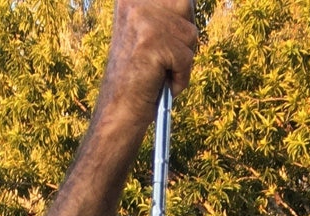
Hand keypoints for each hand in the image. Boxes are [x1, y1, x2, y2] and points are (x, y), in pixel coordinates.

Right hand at [100, 0, 198, 124]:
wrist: (119, 110)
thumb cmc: (139, 76)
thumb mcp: (151, 32)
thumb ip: (167, 12)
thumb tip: (187, 2)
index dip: (178, 18)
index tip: (164, 38)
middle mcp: (134, 0)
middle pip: (186, 5)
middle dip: (183, 37)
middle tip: (161, 58)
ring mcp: (142, 18)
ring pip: (190, 33)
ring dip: (182, 58)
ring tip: (159, 70)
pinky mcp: (151, 42)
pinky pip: (187, 57)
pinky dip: (181, 78)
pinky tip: (160, 83)